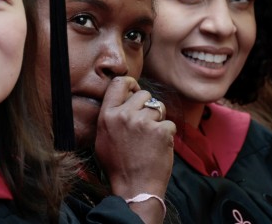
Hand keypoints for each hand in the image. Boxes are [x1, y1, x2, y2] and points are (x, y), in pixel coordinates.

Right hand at [94, 77, 175, 220]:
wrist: (135, 188)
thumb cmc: (119, 166)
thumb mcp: (103, 138)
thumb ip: (110, 116)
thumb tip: (122, 99)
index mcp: (107, 115)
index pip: (119, 83)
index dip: (131, 84)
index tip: (135, 90)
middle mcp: (124, 115)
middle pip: (143, 94)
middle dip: (147, 106)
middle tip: (145, 125)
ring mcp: (143, 122)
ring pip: (158, 107)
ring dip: (158, 120)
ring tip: (151, 139)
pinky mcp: (161, 130)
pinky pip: (169, 123)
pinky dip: (167, 135)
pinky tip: (159, 147)